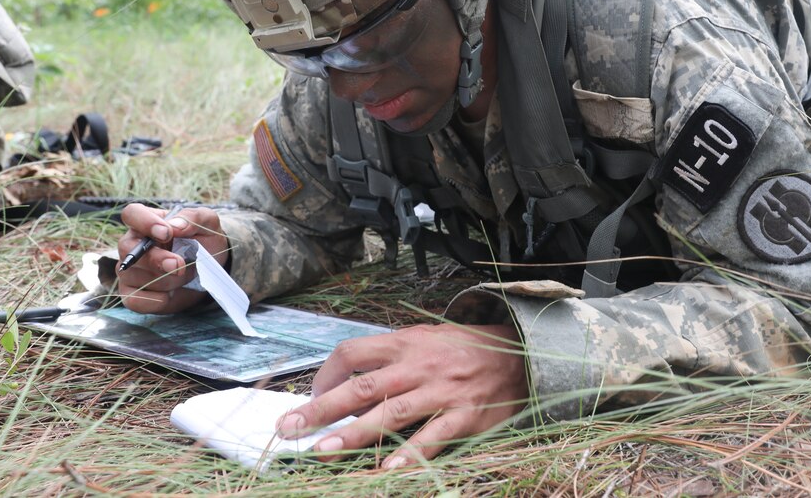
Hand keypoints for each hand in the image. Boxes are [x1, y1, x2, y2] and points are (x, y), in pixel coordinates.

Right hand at [115, 203, 229, 313]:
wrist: (208, 272)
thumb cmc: (204, 242)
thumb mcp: (208, 224)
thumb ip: (193, 218)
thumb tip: (175, 225)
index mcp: (147, 222)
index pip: (132, 213)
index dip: (144, 222)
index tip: (167, 233)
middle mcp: (132, 244)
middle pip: (128, 248)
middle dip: (156, 259)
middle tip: (179, 264)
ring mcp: (129, 270)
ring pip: (135, 276)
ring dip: (165, 280)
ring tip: (183, 275)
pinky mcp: (132, 294)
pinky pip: (135, 300)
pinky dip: (156, 300)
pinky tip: (170, 295)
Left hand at [276, 323, 527, 467]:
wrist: (521, 354)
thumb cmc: (465, 350)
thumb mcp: (426, 340)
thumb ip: (391, 360)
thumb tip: (347, 388)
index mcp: (405, 343)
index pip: (352, 352)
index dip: (325, 375)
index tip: (309, 398)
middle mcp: (419, 365)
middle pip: (362, 387)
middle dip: (321, 409)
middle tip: (288, 428)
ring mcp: (442, 391)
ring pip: (391, 413)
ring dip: (354, 435)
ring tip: (324, 453)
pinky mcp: (466, 415)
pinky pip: (434, 437)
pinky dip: (410, 454)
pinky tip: (387, 470)